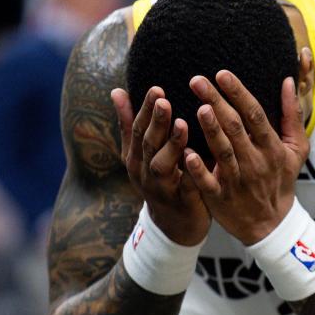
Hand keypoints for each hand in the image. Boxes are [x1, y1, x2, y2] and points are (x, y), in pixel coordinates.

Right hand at [112, 86, 209, 245]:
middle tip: (165, 100)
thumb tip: (116, 91)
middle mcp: (144, 172)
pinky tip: (198, 158)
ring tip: (183, 124)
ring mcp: (161, 189)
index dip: (145, 109)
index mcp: (135, 157)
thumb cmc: (161, 181)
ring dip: (172, 144)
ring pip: (162, 165)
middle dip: (156, 122)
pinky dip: (191, 173)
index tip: (156, 88)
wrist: (174, 226)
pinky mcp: (182, 203)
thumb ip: (130, 125)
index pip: (138, 129)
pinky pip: (186, 187)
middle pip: (148, 144)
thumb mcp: (140, 154)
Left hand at [185, 71, 308, 244]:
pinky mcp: (221, 197)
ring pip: (222, 151)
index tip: (222, 74)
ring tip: (198, 107)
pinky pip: (208, 182)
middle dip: (217, 102)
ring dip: (210, 130)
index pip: (255, 115)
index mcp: (272, 148)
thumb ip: (292, 115)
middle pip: (235, 128)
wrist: (271, 223)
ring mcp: (237, 180)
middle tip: (197, 80)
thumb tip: (288, 80)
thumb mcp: (296, 149)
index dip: (239, 94)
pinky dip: (197, 168)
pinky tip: (185, 152)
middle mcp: (255, 162)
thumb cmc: (281, 179)